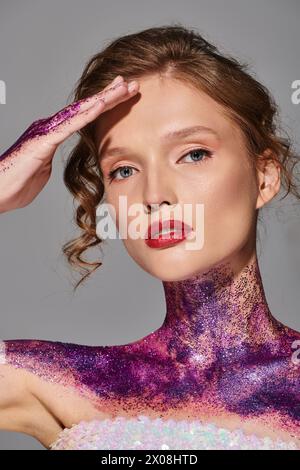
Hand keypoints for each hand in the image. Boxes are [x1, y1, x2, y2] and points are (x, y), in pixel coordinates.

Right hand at [0, 75, 137, 212]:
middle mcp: (49, 126)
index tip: (122, 95)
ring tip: (123, 87)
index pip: (82, 116)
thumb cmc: (16, 183)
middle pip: (85, 108)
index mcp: (51, 133)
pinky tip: (102, 105)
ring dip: (104, 99)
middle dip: (109, 95)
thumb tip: (51, 161)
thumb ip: (48, 161)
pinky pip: (70, 125)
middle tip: (131, 83)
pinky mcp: (44, 140)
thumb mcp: (40, 170)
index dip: (103, 104)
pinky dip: (87, 113)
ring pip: (81, 111)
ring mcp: (46, 131)